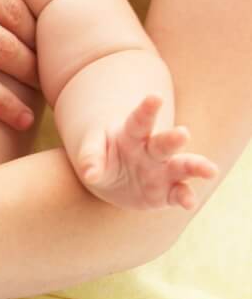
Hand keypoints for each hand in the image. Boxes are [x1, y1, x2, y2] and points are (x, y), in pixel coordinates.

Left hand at [74, 96, 218, 211]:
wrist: (112, 177)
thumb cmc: (103, 154)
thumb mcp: (92, 150)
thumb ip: (91, 157)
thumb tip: (90, 174)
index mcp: (132, 134)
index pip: (140, 120)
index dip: (148, 109)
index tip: (155, 97)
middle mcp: (152, 151)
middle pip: (164, 143)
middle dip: (173, 139)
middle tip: (183, 133)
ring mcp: (162, 171)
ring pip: (182, 167)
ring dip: (195, 167)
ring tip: (210, 170)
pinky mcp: (166, 192)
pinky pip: (178, 194)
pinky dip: (185, 197)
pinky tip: (189, 202)